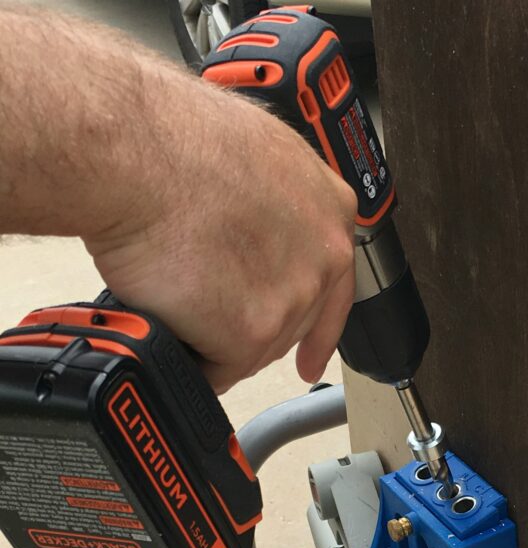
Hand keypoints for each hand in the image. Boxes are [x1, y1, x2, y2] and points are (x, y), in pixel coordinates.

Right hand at [84, 69, 356, 392]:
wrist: (130, 155)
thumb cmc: (168, 140)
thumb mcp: (253, 154)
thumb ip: (272, 203)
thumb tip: (254, 225)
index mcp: (329, 210)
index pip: (337, 286)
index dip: (318, 330)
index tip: (311, 363)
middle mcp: (323, 258)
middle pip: (292, 323)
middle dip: (250, 326)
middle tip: (207, 315)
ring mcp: (292, 300)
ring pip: (253, 349)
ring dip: (213, 338)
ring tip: (174, 296)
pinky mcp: (251, 336)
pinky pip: (217, 368)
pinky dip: (187, 355)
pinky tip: (167, 321)